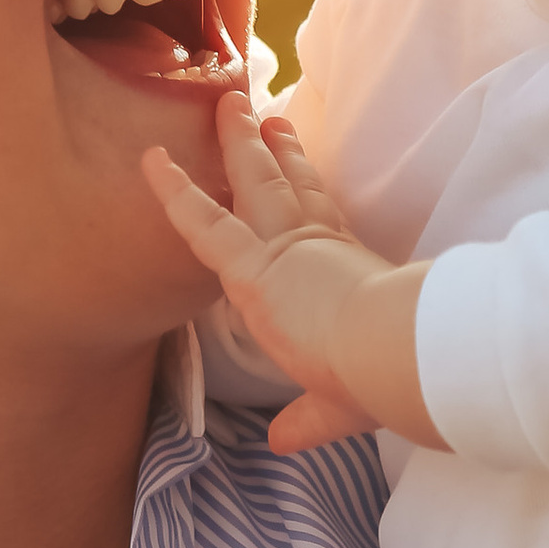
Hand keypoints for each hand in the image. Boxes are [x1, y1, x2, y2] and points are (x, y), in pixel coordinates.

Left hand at [141, 97, 439, 454]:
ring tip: (225, 104)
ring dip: (238, 142)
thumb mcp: (343, 406)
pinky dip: (174, 191)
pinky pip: (203, 222)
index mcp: (350, 274)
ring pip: (258, 182)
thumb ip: (309, 420)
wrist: (396, 357)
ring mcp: (287, 249)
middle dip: (279, 150)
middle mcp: (319, 250)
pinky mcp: (255, 264)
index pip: (325, 222)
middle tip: (267, 116)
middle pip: (295, 186)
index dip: (312, 188)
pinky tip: (151, 162)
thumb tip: (283, 443)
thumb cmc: (387, 379)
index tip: (301, 160)